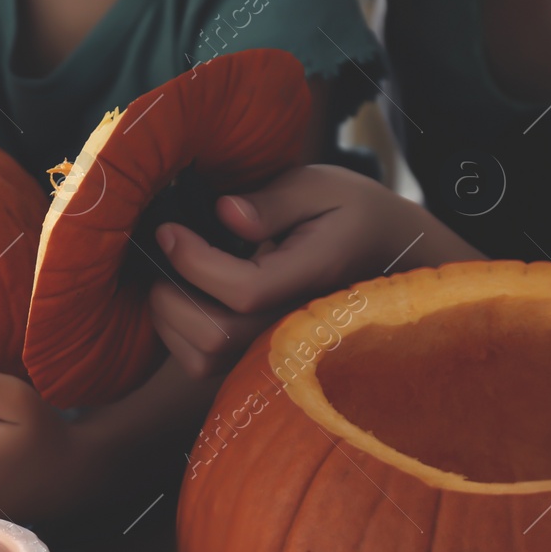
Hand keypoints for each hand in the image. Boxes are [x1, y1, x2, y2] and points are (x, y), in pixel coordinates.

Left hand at [149, 165, 468, 376]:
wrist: (386, 255)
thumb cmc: (347, 213)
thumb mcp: (319, 187)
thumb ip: (274, 201)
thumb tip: (225, 213)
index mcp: (313, 275)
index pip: (244, 290)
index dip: (193, 262)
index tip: (169, 230)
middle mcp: (293, 324)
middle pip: (216, 335)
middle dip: (172, 294)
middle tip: (164, 252)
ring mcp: (274, 348)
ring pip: (203, 359)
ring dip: (169, 317)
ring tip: (168, 275)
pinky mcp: (255, 357)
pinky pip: (203, 364)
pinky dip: (177, 335)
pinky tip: (182, 296)